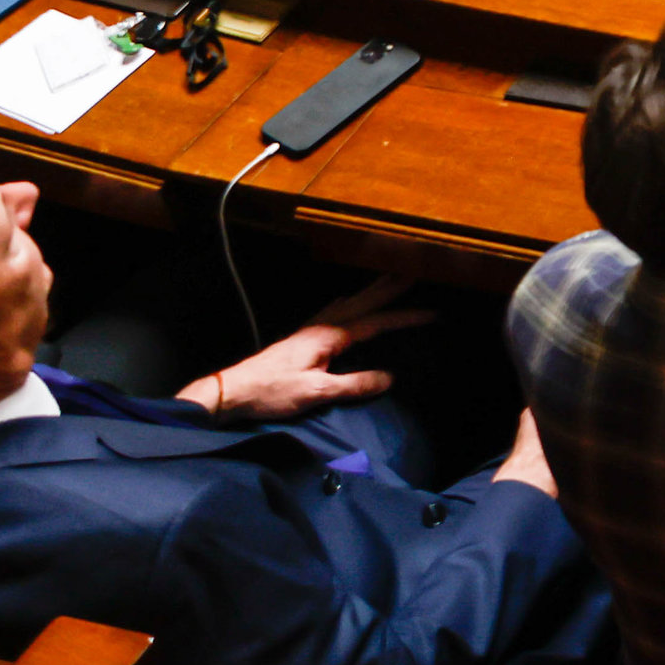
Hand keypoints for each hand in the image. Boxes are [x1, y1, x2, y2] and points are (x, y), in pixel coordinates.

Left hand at [188, 283, 425, 418]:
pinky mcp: (301, 337)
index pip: (376, 323)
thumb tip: (389, 377)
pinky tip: (347, 299)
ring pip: (349, 302)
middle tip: (414, 271)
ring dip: (371, 290)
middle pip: (363, 302)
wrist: (232, 392)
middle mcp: (321, 326)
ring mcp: (310, 329)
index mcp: (329, 336)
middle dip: (390, 288)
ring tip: (389, 277)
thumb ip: (353, 384)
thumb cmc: (272, 392)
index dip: (405, 318)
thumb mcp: (315, 393)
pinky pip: (334, 309)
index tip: (432, 313)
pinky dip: (349, 300)